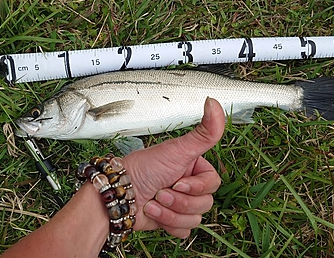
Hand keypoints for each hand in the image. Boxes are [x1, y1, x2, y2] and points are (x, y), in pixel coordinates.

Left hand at [124, 97, 224, 237]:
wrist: (119, 194)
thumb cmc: (143, 168)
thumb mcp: (178, 149)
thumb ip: (204, 131)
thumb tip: (214, 103)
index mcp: (193, 167)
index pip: (214, 183)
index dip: (197, 187)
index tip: (179, 181)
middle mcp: (188, 185)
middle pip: (206, 203)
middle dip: (180, 201)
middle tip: (161, 191)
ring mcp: (180, 204)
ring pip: (195, 219)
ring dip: (170, 212)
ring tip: (153, 201)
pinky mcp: (171, 221)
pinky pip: (184, 230)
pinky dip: (167, 223)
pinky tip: (153, 212)